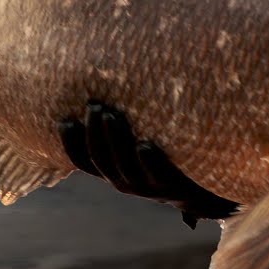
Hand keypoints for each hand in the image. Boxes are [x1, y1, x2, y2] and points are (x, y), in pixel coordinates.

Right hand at [58, 100, 238, 226]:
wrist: (204, 190)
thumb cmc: (168, 156)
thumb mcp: (141, 142)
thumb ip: (124, 124)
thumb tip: (115, 78)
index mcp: (114, 172)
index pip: (83, 161)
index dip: (71, 143)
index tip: (65, 119)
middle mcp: (125, 182)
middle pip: (100, 159)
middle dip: (93, 132)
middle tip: (95, 105)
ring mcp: (147, 188)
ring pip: (122, 167)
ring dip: (115, 141)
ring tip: (111, 115)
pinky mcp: (172, 188)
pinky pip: (156, 175)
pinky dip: (149, 161)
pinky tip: (145, 144)